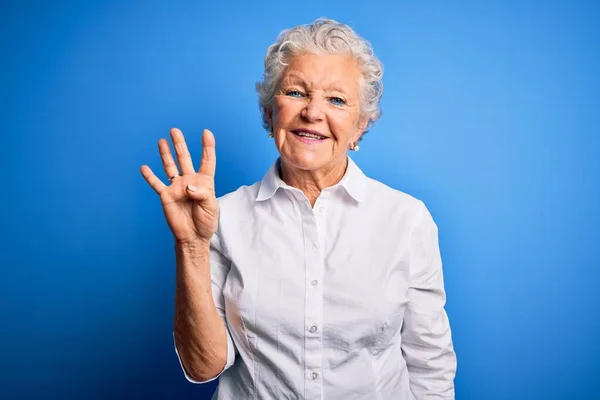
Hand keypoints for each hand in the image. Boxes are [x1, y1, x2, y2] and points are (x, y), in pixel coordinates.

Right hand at [140, 128, 217, 243]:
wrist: (193, 237)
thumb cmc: (206, 222)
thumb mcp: (210, 207)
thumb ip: (202, 194)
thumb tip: (188, 185)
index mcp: (204, 182)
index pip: (207, 160)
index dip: (207, 147)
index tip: (206, 133)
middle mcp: (190, 181)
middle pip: (184, 158)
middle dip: (180, 144)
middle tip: (175, 130)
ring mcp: (177, 187)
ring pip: (170, 167)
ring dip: (166, 154)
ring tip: (162, 141)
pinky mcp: (166, 196)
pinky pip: (156, 184)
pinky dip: (150, 176)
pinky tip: (143, 167)